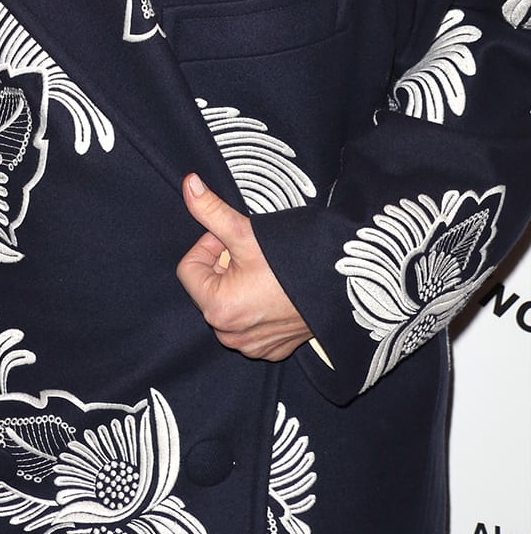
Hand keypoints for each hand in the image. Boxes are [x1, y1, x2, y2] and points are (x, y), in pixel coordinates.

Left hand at [175, 174, 313, 361]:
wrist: (346, 284)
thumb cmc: (293, 259)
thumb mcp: (246, 232)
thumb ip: (210, 211)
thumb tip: (188, 183)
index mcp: (217, 308)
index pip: (188, 268)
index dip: (209, 247)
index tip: (233, 241)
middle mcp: (231, 336)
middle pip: (207, 287)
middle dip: (222, 267)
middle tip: (252, 256)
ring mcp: (252, 346)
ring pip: (226, 305)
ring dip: (237, 286)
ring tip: (265, 274)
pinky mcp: (271, 350)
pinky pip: (247, 325)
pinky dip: (255, 307)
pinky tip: (276, 293)